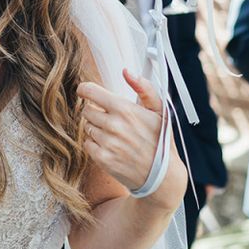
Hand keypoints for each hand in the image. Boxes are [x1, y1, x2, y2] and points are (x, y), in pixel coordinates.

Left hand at [78, 70, 163, 191]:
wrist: (163, 176)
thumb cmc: (161, 140)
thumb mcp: (159, 111)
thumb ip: (144, 88)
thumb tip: (127, 71)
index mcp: (125, 109)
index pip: (89, 91)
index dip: (85, 90)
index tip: (86, 93)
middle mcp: (113, 125)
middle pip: (86, 110)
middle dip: (95, 112)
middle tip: (111, 119)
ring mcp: (107, 143)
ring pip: (87, 127)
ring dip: (96, 129)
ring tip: (114, 135)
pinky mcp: (102, 159)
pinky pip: (87, 144)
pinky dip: (95, 144)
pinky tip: (111, 147)